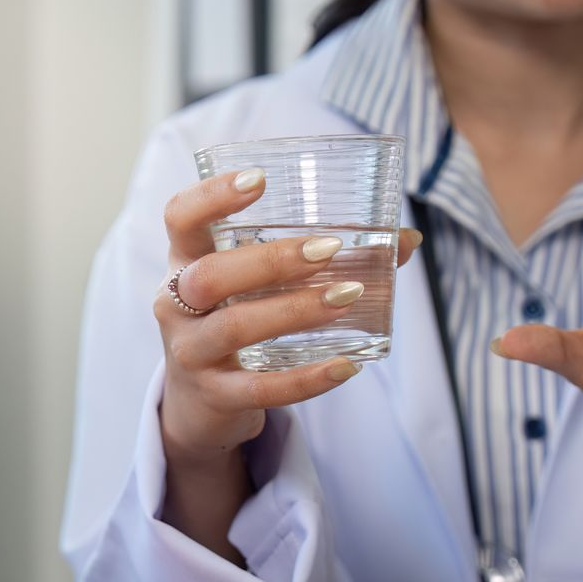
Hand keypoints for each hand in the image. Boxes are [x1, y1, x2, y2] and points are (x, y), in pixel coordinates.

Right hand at [156, 170, 419, 467]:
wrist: (199, 402)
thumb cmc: (237, 320)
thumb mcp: (258, 286)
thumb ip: (318, 258)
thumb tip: (407, 240)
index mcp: (186, 261)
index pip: (180, 217)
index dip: (212, 196)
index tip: (260, 179)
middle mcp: (175, 304)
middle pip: (211, 275)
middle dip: (271, 260)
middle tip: (329, 249)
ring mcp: (191, 352)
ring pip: (236, 328)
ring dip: (295, 311)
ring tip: (348, 297)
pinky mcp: (215, 395)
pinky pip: (262, 388)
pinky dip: (307, 379)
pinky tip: (348, 366)